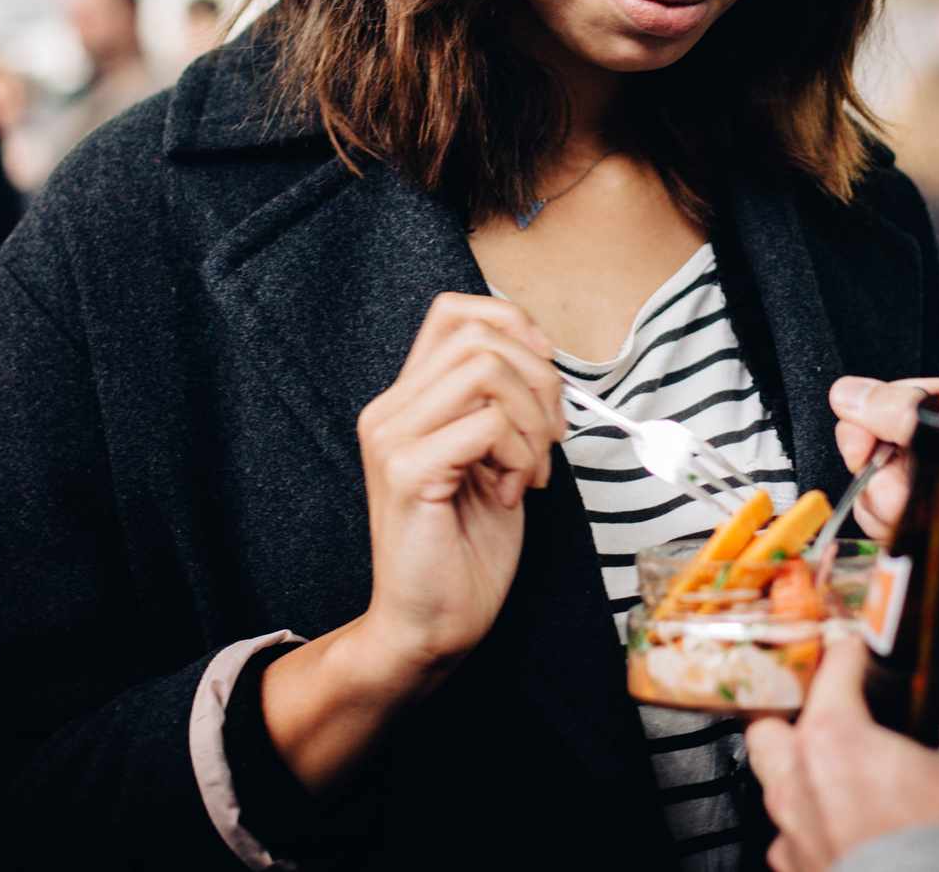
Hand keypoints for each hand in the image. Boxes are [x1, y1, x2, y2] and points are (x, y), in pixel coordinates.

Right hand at [357, 292, 565, 675]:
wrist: (430, 627)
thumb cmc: (465, 550)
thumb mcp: (493, 459)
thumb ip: (500, 406)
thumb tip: (543, 361)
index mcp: (408, 401)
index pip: (454, 311)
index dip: (513, 324)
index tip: (546, 375)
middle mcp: (389, 409)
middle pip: (479, 334)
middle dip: (539, 379)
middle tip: (549, 439)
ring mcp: (392, 437)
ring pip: (487, 370)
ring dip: (532, 420)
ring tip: (529, 471)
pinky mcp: (406, 470)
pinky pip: (487, 424)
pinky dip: (522, 455)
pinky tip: (513, 494)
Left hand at [747, 639, 938, 870]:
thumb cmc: (934, 842)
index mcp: (833, 737)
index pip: (833, 665)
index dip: (857, 654)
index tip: (872, 655)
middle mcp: (798, 778)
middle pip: (773, 727)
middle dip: (798, 724)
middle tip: (837, 724)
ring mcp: (791, 829)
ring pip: (776, 786)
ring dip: (803, 779)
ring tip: (841, 782)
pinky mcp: (795, 869)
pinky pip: (791, 840)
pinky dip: (813, 832)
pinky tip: (845, 834)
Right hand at [831, 374, 938, 604]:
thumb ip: (906, 417)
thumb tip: (848, 394)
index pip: (899, 401)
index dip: (872, 422)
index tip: (863, 446)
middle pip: (882, 447)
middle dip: (882, 471)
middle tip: (904, 486)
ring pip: (880, 491)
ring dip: (893, 507)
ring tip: (934, 517)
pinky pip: (894, 528)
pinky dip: (900, 534)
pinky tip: (930, 538)